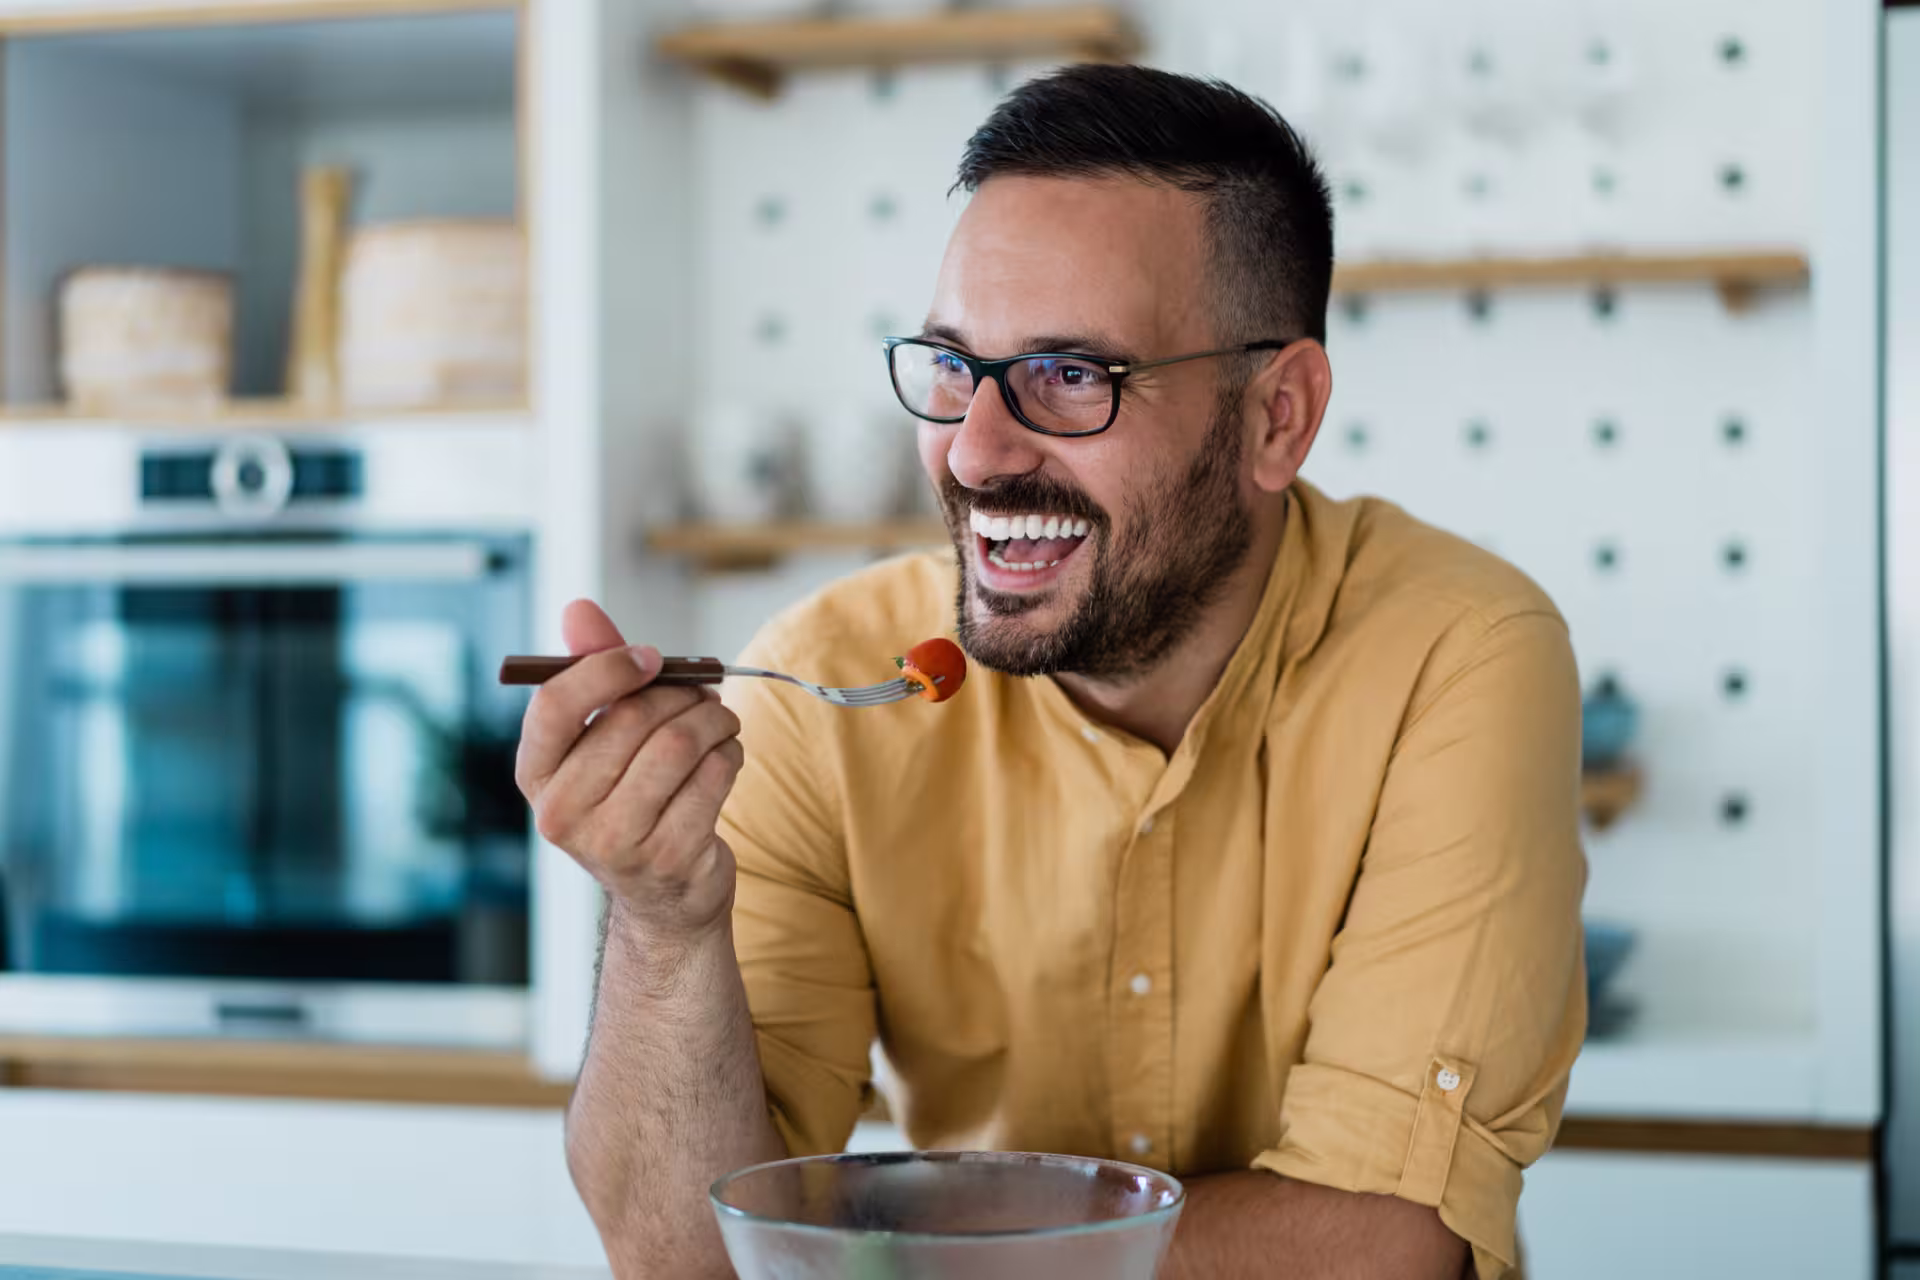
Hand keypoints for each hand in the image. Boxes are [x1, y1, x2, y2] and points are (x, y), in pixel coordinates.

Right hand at [514, 599, 743, 936]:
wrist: (664, 897)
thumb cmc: (631, 798)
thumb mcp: (602, 739)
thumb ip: (592, 670)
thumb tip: (578, 609)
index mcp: (535, 776)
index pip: (556, 705)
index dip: (607, 668)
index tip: (650, 657)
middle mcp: (562, 814)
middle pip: (632, 720)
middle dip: (681, 695)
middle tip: (702, 694)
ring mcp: (615, 842)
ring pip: (678, 745)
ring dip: (713, 721)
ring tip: (720, 723)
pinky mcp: (669, 857)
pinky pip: (713, 776)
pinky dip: (730, 756)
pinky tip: (726, 759)